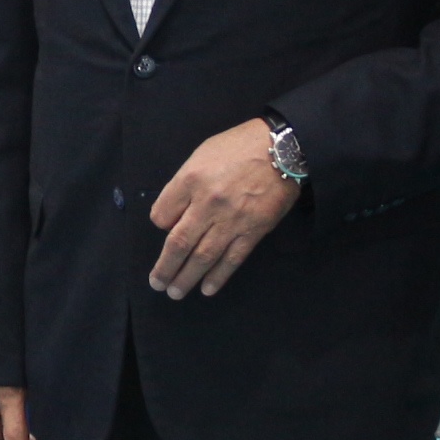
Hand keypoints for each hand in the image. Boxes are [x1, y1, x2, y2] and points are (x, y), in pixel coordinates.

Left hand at [147, 118, 301, 299]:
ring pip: (203, 256)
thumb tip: (175, 214)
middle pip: (178, 242)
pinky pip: (232, 258)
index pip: (162, 214)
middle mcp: (207, 203)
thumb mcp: (201, 154)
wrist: (282, 148)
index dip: (160, 225)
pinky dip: (218, 276)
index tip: (164, 229)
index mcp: (190, 180)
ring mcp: (231, 219)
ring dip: (186, 277)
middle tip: (157, 284)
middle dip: (165, 267)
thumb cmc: (238, 147)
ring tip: (175, 292)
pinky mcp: (254, 230)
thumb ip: (185, 184)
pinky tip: (207, 289)